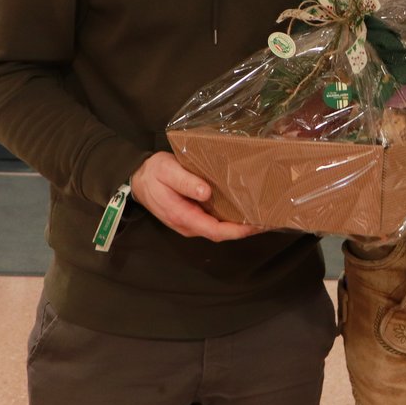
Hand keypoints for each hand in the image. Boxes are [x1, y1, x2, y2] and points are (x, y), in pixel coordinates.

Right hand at [129, 152, 260, 241]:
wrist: (137, 179)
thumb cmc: (153, 174)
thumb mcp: (167, 171)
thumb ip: (185, 182)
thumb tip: (206, 193)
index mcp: (183, 216)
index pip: (215, 231)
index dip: (237, 230)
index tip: (256, 224)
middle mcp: (189, 225)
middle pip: (221, 233)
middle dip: (244, 229)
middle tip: (267, 218)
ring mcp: (191, 222)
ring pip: (219, 229)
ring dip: (239, 225)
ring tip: (260, 214)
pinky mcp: (193, 216)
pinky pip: (215, 222)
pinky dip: (231, 219)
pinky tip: (243, 209)